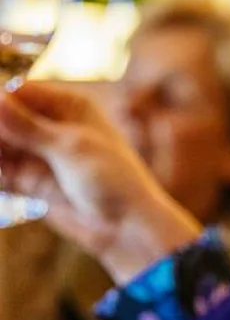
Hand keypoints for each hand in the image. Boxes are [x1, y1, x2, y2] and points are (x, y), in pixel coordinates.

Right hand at [0, 82, 201, 282]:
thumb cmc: (113, 178)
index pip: (21, 93)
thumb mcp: (70, 148)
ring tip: (0, 164)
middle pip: (7, 120)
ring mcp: (41, 155)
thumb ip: (28, 128)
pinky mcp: (33, 182)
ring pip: (3, 147)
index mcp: (69, 106)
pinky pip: (4, 173)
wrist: (127, 226)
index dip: (0, 103)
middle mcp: (52, 126)